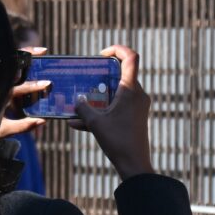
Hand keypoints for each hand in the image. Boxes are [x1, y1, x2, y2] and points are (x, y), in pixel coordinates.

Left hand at [0, 46, 49, 138]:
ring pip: (6, 62)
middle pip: (12, 66)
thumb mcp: (3, 130)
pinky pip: (2, 66)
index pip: (20, 87)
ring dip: (19, 55)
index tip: (47, 84)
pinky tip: (23, 56)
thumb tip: (42, 120)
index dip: (35, 85)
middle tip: (42, 51)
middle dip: (27, 57)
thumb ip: (23, 126)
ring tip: (34, 49)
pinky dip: (12, 58)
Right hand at [69, 46, 154, 180]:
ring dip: (97, 97)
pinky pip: (117, 107)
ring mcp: (138, 106)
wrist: (134, 164)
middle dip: (101, 77)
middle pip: (121, 75)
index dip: (117, 49)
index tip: (101, 55)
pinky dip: (101, 111)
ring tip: (78, 105)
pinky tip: (78, 125)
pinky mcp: (135, 117)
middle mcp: (138, 94)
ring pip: (116, 93)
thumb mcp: (95, 123)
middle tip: (86, 80)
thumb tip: (77, 100)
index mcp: (131, 90)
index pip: (131, 57)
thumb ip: (83, 108)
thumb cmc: (117, 141)